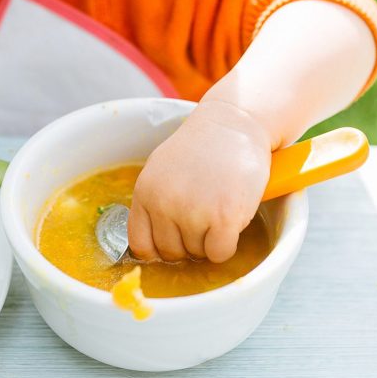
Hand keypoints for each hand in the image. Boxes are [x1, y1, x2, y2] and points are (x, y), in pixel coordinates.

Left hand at [128, 100, 271, 262]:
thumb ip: (154, 202)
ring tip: (218, 208)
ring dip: (210, 240)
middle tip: (204, 217)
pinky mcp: (223, 218)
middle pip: (172, 253)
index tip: (174, 242)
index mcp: (145, 192)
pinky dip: (227, 245)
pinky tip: (230, 221)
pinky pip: (220, 254)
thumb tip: (153, 245)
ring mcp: (193, 212)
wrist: (234, 123)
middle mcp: (164, 204)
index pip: (141, 245)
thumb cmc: (201, 147)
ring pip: (198, 254)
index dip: (160, 249)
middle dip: (189, 242)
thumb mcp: (161, 169)